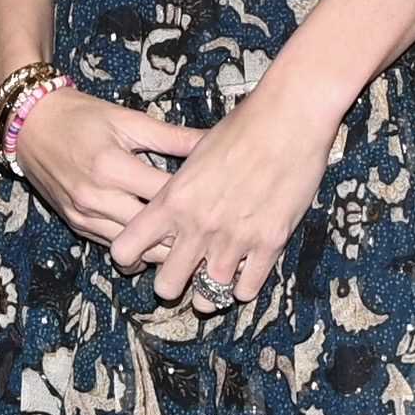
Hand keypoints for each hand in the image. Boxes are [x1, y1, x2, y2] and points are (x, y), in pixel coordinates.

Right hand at [11, 85, 212, 253]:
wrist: (29, 125)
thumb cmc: (80, 116)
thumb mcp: (128, 120)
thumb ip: (173, 137)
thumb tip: (214, 141)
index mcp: (112, 167)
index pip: (165, 197)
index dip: (196, 203)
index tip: (221, 204)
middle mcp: (96, 198)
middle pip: (152, 232)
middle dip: (184, 235)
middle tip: (213, 234)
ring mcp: (84, 216)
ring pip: (133, 248)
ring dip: (162, 249)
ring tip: (191, 245)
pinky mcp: (76, 225)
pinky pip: (113, 245)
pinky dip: (137, 247)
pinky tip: (158, 243)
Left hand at [110, 82, 330, 311]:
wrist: (289, 118)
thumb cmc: (241, 128)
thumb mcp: (194, 155)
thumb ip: (178, 188)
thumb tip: (166, 205)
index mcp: (172, 200)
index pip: (126, 249)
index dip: (129, 257)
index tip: (140, 255)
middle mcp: (198, 225)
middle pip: (166, 285)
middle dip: (171, 285)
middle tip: (182, 275)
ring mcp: (234, 239)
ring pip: (207, 296)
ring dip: (208, 293)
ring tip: (212, 282)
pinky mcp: (269, 243)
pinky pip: (247, 289)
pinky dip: (242, 288)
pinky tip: (242, 276)